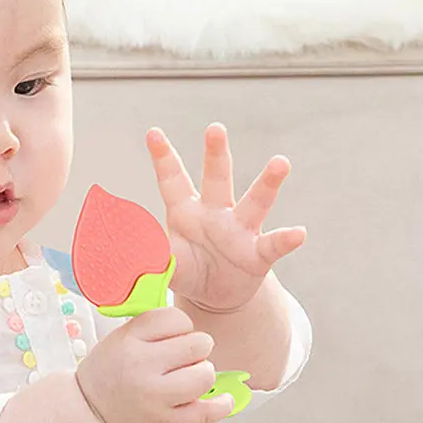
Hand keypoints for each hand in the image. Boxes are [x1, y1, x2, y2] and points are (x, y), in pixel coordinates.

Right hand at [75, 307, 233, 422]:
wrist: (90, 414)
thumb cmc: (106, 374)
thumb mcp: (118, 338)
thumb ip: (151, 326)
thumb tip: (188, 320)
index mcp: (129, 340)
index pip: (175, 318)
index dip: (182, 324)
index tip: (176, 334)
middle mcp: (143, 367)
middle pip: (197, 344)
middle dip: (197, 348)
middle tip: (186, 356)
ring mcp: (156, 396)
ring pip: (205, 375)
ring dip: (203, 373)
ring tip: (190, 376)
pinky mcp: (167, 421)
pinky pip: (207, 412)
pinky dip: (221, 404)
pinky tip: (224, 398)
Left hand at [147, 123, 305, 312]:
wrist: (216, 294)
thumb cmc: (189, 269)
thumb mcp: (166, 264)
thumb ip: (148, 260)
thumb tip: (123, 261)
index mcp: (186, 211)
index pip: (173, 180)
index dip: (163, 157)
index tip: (153, 133)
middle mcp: (215, 213)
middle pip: (217, 179)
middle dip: (216, 153)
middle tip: (215, 129)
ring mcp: (240, 231)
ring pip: (255, 202)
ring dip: (268, 183)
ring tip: (281, 163)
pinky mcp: (258, 255)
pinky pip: (274, 245)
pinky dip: (286, 239)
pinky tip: (299, 233)